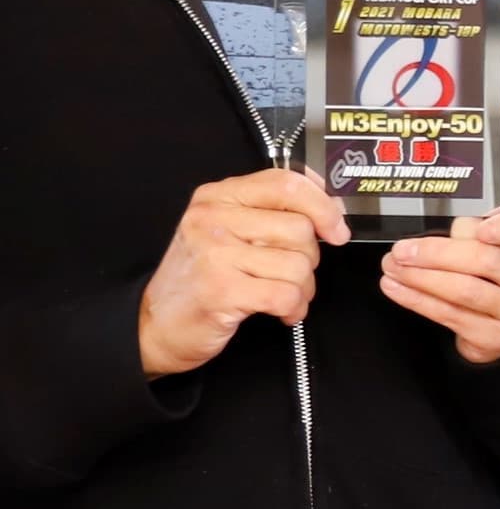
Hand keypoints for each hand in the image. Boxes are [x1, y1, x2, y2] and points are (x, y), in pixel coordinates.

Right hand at [139, 170, 347, 377]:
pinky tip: (281, 312)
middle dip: (309, 258)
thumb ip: (271, 209)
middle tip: (291, 274)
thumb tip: (331, 199)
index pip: (286, 183)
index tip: (336, 229)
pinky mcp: (221, 290)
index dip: (323, 206)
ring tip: (282, 295)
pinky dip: (294, 308)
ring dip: (303, 288)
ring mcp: (214, 254)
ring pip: (298, 264)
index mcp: (217, 196)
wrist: (154, 326)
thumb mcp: (227, 230)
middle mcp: (212, 218)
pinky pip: (287, 294)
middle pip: (300, 228)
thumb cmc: (201, 277)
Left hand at [379, 206, 499, 365]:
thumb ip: (482, 230)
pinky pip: (450, 315)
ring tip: (394, 266)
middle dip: (437, 253)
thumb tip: (449, 234)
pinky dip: (417, 299)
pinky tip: (398, 287)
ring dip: (420, 277)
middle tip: (404, 249)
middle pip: (489, 261)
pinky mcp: (497, 337)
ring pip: (465, 290)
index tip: (480, 228)